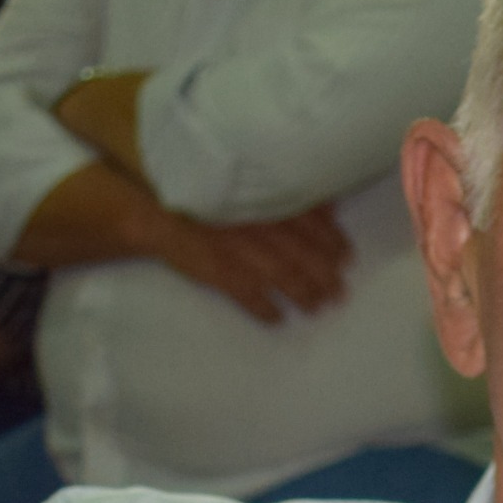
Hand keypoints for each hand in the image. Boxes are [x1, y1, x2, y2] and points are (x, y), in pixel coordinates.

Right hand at [157, 204, 352, 322]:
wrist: (155, 207)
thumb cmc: (205, 192)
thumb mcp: (249, 184)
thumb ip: (288, 194)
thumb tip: (328, 207)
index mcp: (269, 202)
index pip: (313, 225)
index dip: (334, 244)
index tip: (347, 259)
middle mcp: (261, 226)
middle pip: (303, 256)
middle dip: (324, 277)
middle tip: (338, 293)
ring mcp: (241, 250)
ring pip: (282, 277)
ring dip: (303, 295)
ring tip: (315, 308)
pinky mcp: (219, 271)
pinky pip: (248, 295)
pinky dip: (264, 309)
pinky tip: (276, 319)